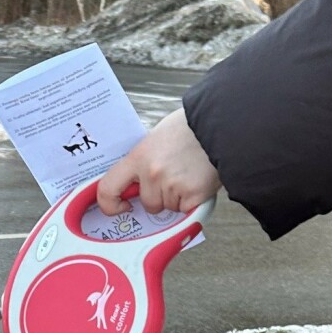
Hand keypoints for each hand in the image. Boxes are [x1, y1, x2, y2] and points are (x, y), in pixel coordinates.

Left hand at [97, 108, 220, 216]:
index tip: (120, 206)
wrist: (223, 122)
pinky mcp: (192, 196)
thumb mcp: (157, 138)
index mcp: (139, 157)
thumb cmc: (192, 128)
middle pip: (147, 203)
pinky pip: (187, 210)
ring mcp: (171, 185)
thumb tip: (134, 181)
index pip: (107, 189)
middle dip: (159, 197)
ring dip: (178, 197)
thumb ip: (143, 161)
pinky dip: (194, 201)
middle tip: (175, 175)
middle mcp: (152, 173)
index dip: (110, 204)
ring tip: (190, 173)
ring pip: (168, 207)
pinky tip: (199, 180)